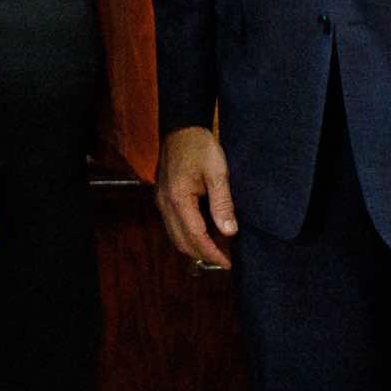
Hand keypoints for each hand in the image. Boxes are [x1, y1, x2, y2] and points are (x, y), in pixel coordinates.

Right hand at [156, 127, 237, 268]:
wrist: (181, 127)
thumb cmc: (199, 146)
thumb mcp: (217, 172)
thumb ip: (222, 203)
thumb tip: (230, 232)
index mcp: (178, 199)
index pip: (195, 237)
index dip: (212, 253)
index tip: (227, 263)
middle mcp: (165, 204)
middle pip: (181, 242)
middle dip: (202, 255)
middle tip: (224, 260)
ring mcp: (161, 202)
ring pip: (175, 236)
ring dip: (194, 247)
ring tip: (217, 250)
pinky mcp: (163, 198)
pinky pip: (173, 226)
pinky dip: (187, 235)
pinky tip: (204, 233)